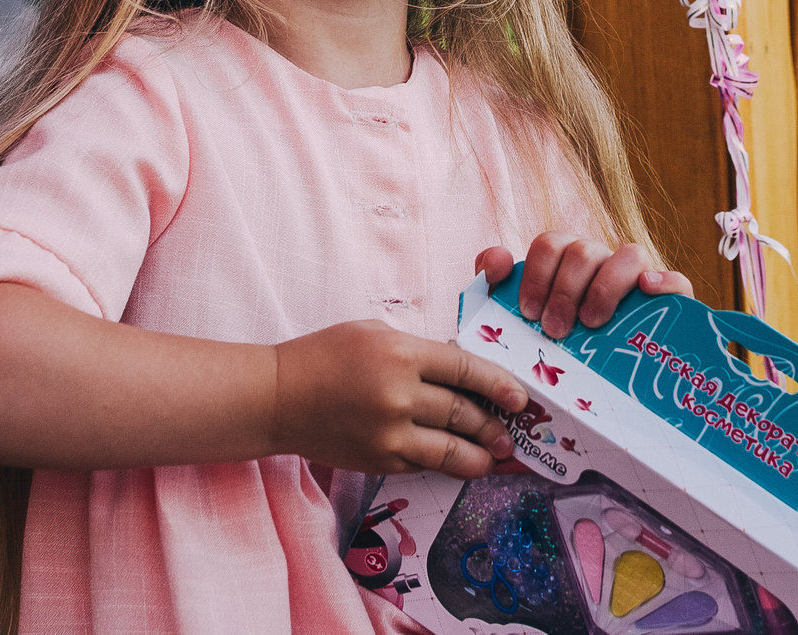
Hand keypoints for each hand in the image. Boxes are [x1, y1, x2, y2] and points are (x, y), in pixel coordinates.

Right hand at [270, 319, 526, 477]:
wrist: (277, 398)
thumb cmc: (323, 357)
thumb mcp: (372, 334)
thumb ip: (417, 351)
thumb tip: (460, 370)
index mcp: (400, 353)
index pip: (465, 369)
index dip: (498, 384)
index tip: (519, 397)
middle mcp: (399, 395)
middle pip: (464, 413)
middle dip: (495, 426)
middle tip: (511, 433)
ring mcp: (389, 433)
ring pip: (451, 450)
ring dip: (480, 456)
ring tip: (496, 456)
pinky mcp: (379, 460)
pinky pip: (424, 464)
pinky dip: (444, 463)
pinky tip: (457, 462)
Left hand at [477, 236, 692, 338]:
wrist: (611, 390)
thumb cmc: (559, 351)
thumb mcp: (522, 324)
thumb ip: (497, 290)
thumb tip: (495, 261)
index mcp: (566, 263)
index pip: (550, 243)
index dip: (536, 274)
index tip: (527, 312)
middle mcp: (603, 263)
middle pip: (583, 250)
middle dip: (564, 290)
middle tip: (555, 330)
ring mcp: (639, 280)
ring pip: (630, 255)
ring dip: (606, 286)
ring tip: (591, 323)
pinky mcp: (671, 304)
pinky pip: (677, 281)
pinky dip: (664, 281)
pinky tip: (648, 290)